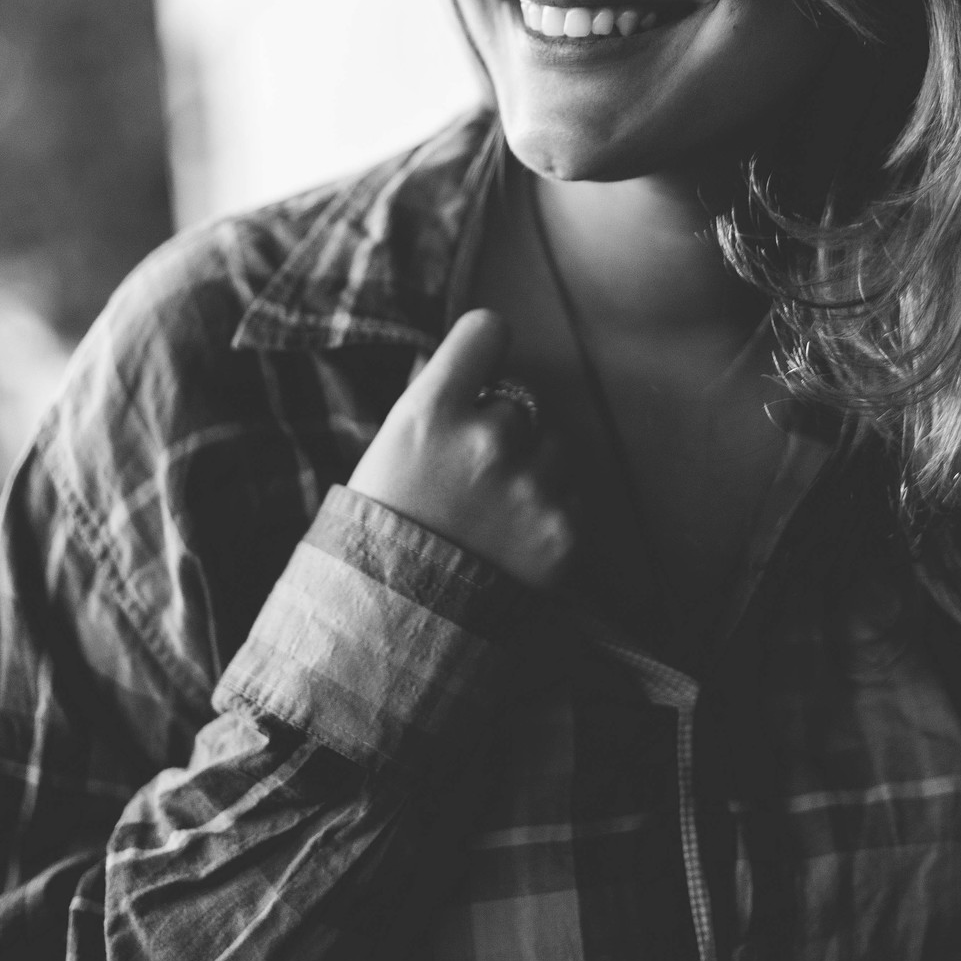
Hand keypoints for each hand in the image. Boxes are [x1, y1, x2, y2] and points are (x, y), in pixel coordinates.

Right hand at [348, 309, 575, 589]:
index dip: (483, 352)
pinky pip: (574, 494)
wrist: (398, 630)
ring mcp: (531, 486)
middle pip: (521, 402)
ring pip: (555, 447)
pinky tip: (512, 543)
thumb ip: (440, 404)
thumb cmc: (385, 534)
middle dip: (504, 433)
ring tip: (490, 519)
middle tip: (467, 483)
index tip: (479, 372)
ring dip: (533, 472)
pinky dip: (551, 514)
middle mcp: (487, 439)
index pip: (487, 331)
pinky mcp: (565, 529)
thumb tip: (481, 368)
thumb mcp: (390, 451)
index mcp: (430, 412)